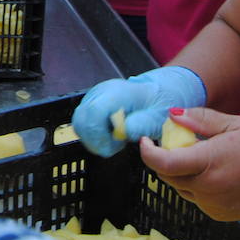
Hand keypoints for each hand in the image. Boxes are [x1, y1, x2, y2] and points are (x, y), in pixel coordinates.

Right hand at [71, 66, 206, 156]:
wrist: (159, 92)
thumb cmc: (160, 104)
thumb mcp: (159, 117)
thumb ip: (144, 124)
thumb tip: (125, 131)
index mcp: (118, 92)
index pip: (94, 112)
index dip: (98, 135)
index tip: (113, 147)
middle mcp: (101, 92)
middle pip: (81, 119)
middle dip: (94, 140)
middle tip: (114, 147)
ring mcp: (94, 96)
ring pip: (79, 122)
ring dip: (92, 138)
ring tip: (114, 141)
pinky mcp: (91, 103)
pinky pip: (83, 122)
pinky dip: (92, 134)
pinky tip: (109, 136)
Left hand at [140, 108, 239, 220]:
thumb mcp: (235, 124)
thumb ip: (201, 120)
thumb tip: (172, 115)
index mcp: (210, 163)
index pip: (163, 164)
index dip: (147, 152)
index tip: (145, 140)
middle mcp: (208, 189)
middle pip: (168, 176)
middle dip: (164, 158)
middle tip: (176, 141)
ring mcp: (212, 205)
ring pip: (179, 187)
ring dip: (179, 172)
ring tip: (199, 155)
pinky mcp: (218, 215)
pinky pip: (194, 197)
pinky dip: (194, 184)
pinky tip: (213, 172)